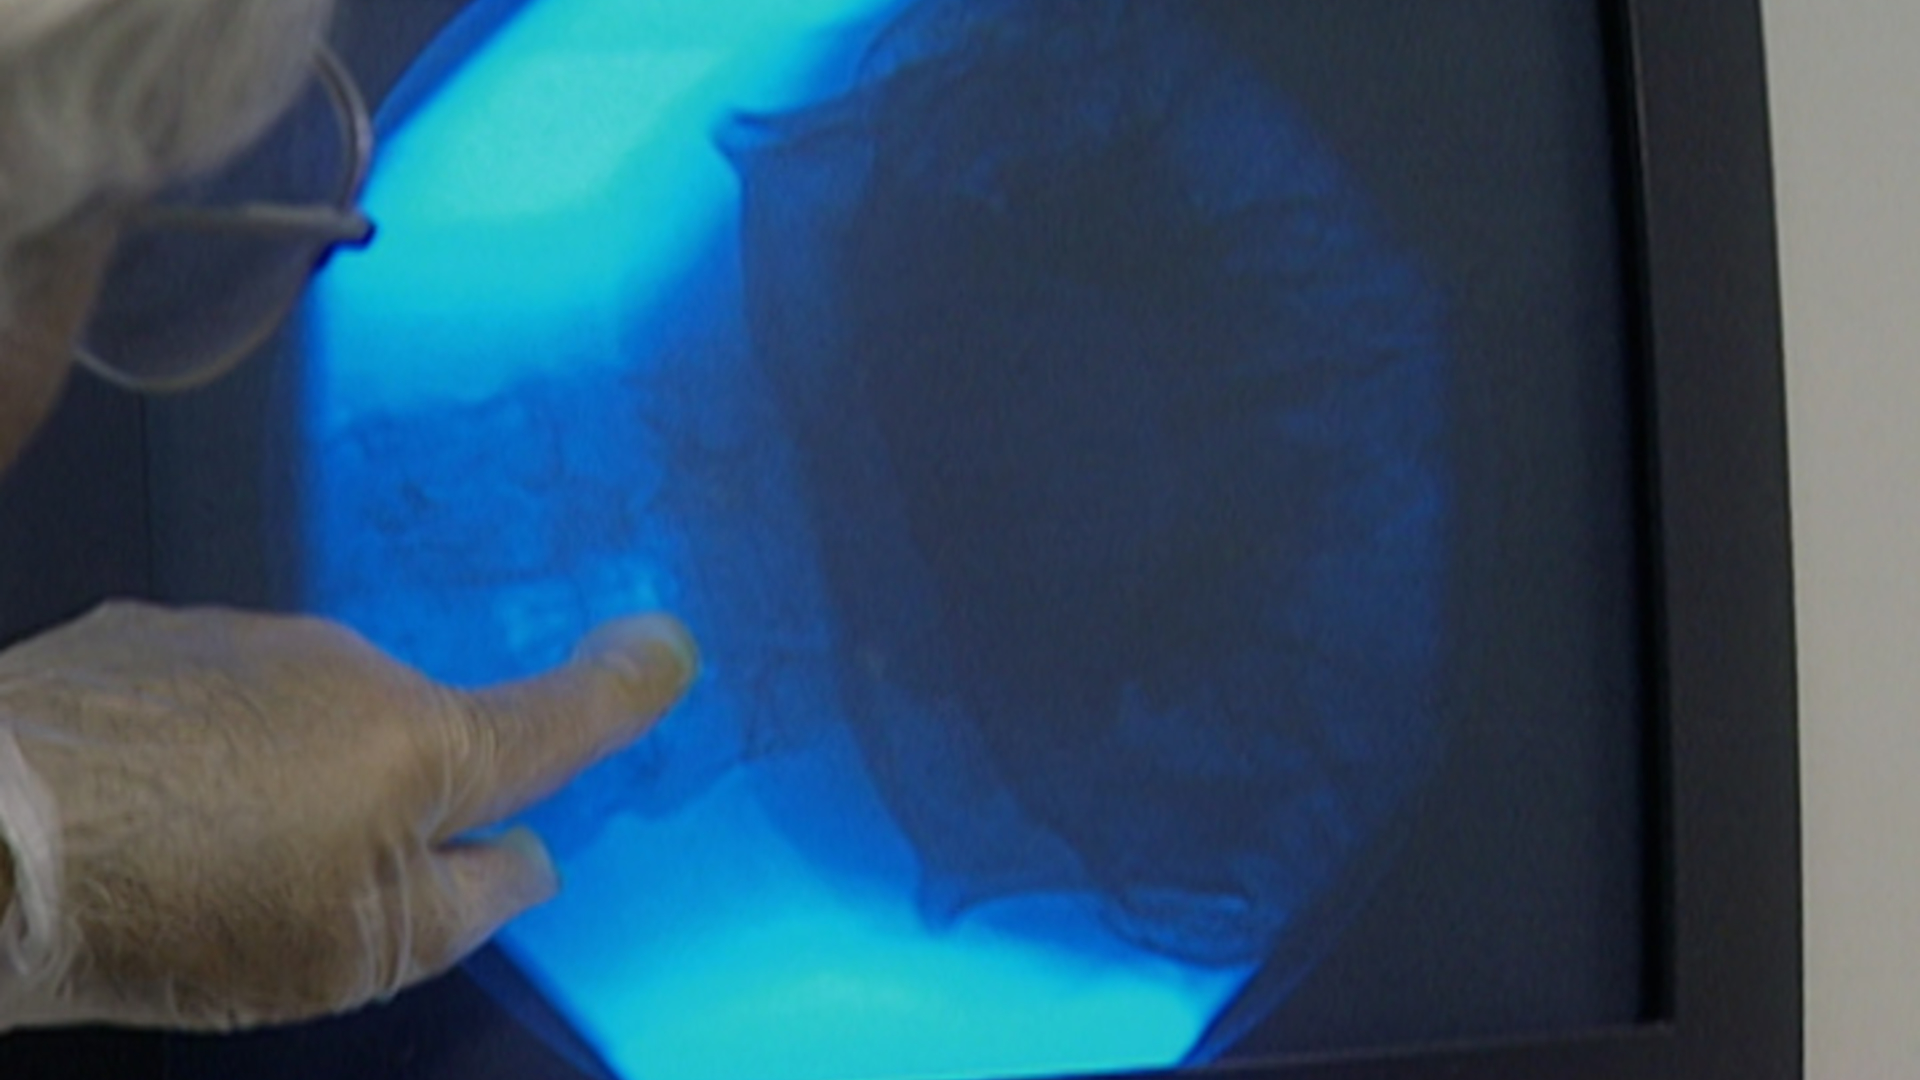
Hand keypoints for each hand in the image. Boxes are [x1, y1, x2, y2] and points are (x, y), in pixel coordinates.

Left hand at [0, 601, 695, 1031]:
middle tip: (302, 886)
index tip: (666, 645)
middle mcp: (349, 664)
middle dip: (383, 792)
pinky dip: (198, 745)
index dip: (621, 686)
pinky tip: (133, 807)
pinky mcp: (146, 633)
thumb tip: (529, 858)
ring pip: (302, 711)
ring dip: (280, 769)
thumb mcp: (359, 955)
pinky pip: (214, 693)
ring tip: (190, 857)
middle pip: (405, 733)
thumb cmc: (187, 911)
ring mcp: (243, 637)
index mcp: (423, 743)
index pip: (554, 715)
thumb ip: (472, 903)